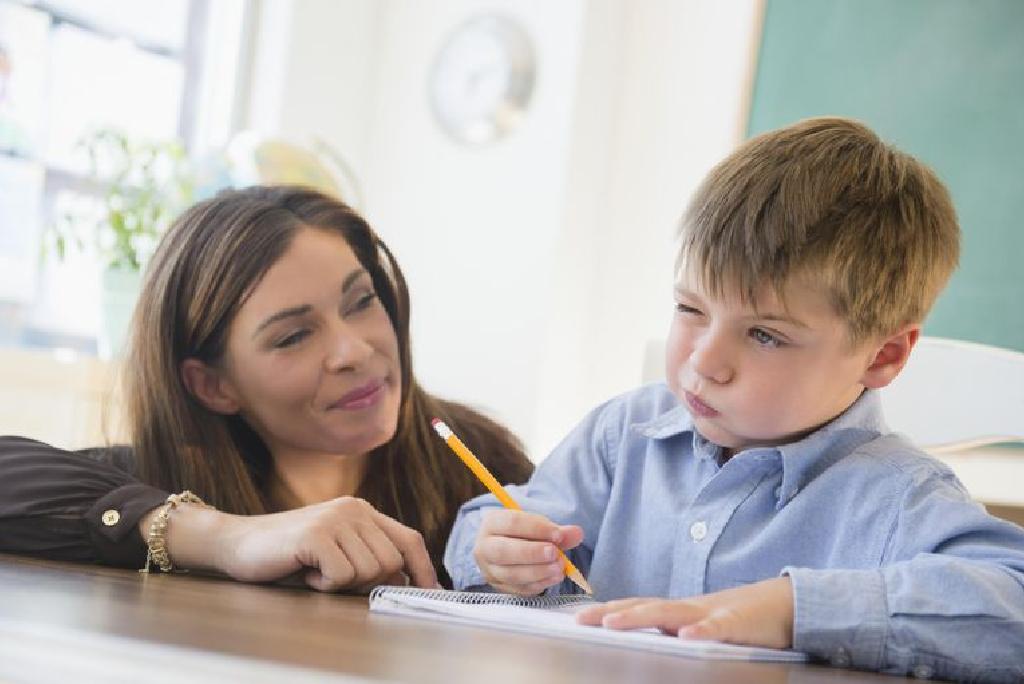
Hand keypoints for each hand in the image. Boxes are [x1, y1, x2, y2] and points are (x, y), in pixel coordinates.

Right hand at [156, 496, 437, 591]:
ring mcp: (335, 519)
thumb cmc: (289, 554)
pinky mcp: (317, 535)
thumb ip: (369, 556)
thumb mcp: (337, 550)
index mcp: (362, 511)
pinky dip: (323, 584)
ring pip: (369, 571)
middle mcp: (354, 509)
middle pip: (391, 562)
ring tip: (316, 570)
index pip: (408, 539)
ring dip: (342, 583)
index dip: (423, 568)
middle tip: (333, 576)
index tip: (432, 592)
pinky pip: (341, 576)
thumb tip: (405, 579)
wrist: (238, 543)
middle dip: (367, 582)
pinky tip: (305, 571)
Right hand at [473, 509, 583, 595]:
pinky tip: (553, 578)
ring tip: (559, 568)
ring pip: (511, 574)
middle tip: (556, 554)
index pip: (512, 523)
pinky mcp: (498, 586)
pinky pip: (518, 589)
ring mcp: (490, 570)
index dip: (537, 529)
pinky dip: (538, 584)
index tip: (558, 534)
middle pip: (504, 551)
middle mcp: (484, 547)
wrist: (506, 547)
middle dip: (533, 553)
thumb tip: (577, 533)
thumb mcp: (537, 526)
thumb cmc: (522, 534)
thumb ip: (557, 531)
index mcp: (492, 523)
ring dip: (538, 572)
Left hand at [575, 577, 794, 648]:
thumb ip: (672, 630)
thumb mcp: (699, 625)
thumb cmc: (738, 619)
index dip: (608, 611)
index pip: (636, 608)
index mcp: (678, 611)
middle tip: (582, 621)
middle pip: (644, 608)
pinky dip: (703, 630)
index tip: (579, 617)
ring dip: (640, 616)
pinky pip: (718, 627)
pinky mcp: (737, 623)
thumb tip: (638, 638)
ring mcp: (712, 614)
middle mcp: (688, 609)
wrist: (783, 605)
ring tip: (614, 623)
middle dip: (611, 613)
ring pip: (672, 613)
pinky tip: (688, 635)